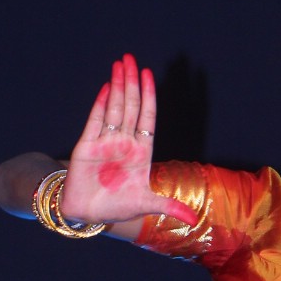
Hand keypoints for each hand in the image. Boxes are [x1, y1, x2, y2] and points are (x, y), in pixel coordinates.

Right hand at [59, 53, 195, 227]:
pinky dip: (101, 104)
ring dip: (117, 86)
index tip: (149, 75)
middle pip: (130, 107)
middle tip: (131, 59)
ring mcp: (105, 142)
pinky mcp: (86, 145)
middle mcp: (124, 143)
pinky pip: (95, 121)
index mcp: (141, 152)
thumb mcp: (147, 205)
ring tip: (120, 64)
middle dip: (132, 82)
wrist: (87, 214)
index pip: (147, 118)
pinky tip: (107, 87)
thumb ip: (170, 207)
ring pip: (114, 109)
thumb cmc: (117, 207)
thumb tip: (194, 221)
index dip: (149, 97)